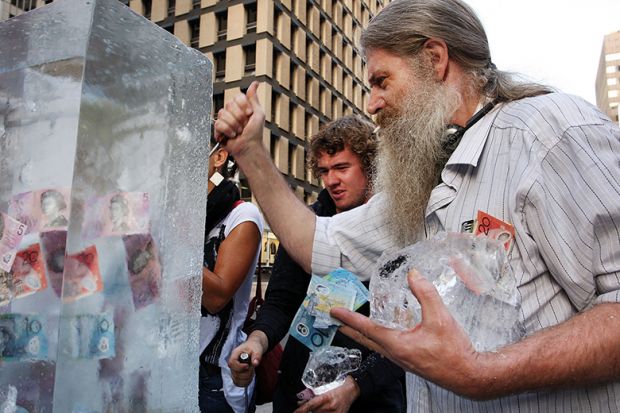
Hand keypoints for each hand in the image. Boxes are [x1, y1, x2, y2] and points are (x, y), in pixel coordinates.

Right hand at [214, 81, 264, 158]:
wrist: (249, 147)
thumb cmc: (255, 133)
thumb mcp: (258, 113)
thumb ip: (254, 98)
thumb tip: (255, 83)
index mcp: (240, 106)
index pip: (237, 97)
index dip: (244, 106)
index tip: (249, 114)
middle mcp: (231, 111)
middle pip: (229, 105)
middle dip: (240, 117)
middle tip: (244, 125)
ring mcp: (224, 120)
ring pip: (223, 114)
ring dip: (234, 125)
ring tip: (238, 131)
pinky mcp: (218, 129)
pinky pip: (219, 124)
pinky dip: (227, 131)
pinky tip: (232, 135)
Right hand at [227, 332, 266, 386]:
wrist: (254, 347)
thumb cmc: (254, 347)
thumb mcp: (257, 349)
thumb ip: (256, 356)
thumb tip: (255, 363)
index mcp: (235, 354)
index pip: (232, 363)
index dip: (239, 367)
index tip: (247, 366)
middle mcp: (233, 363)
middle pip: (234, 373)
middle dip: (246, 373)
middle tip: (252, 368)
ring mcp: (234, 369)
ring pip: (236, 380)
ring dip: (246, 378)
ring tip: (252, 371)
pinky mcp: (237, 374)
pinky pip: (238, 383)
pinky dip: (245, 382)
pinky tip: (250, 376)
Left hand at [293, 376, 359, 412]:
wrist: (354, 389)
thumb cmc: (342, 385)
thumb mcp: (328, 386)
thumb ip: (317, 392)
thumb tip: (305, 396)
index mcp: (327, 397)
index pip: (311, 405)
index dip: (302, 409)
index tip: (295, 412)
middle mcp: (330, 407)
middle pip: (314, 411)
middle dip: (309, 409)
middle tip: (304, 405)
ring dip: (317, 411)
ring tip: (321, 405)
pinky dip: (323, 412)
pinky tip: (324, 409)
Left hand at [331, 269, 481, 396]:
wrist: (469, 375)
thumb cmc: (454, 351)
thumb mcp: (440, 317)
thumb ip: (425, 293)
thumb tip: (413, 275)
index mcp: (397, 345)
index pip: (367, 328)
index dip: (349, 317)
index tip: (334, 311)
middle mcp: (395, 354)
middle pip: (366, 339)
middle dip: (350, 328)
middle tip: (335, 319)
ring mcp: (402, 358)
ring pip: (376, 343)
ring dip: (364, 332)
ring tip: (355, 322)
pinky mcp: (410, 359)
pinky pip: (389, 346)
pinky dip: (380, 335)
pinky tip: (388, 327)